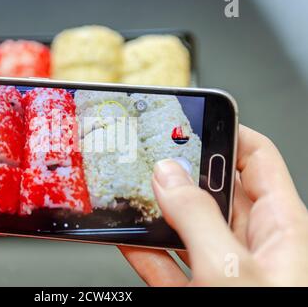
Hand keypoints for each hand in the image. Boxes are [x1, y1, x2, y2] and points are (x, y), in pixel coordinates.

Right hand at [119, 125, 307, 285]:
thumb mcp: (230, 268)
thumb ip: (197, 217)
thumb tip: (167, 174)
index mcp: (281, 227)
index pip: (256, 158)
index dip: (227, 132)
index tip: (191, 120)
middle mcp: (254, 244)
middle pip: (215, 191)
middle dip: (181, 173)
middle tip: (151, 159)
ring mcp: (226, 269)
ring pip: (188, 227)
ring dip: (158, 214)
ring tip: (134, 195)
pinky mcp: (202, 289)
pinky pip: (170, 262)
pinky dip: (147, 250)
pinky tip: (129, 238)